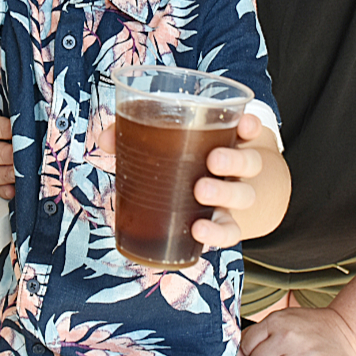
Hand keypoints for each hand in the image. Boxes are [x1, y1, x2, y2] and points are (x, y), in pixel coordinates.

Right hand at [0, 60, 13, 198]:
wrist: (11, 122)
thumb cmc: (8, 108)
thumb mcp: (3, 91)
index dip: (2, 129)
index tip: (16, 129)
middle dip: (6, 155)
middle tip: (22, 155)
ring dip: (7, 174)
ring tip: (23, 173)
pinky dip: (6, 190)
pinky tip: (17, 189)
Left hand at [99, 112, 269, 248]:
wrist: (210, 200)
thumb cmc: (180, 163)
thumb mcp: (165, 145)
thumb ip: (134, 134)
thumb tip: (105, 139)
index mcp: (226, 143)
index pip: (247, 130)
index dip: (250, 126)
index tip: (244, 123)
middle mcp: (236, 170)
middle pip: (249, 162)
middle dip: (233, 159)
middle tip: (212, 160)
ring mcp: (233, 198)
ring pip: (244, 194)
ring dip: (224, 193)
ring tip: (200, 190)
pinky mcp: (225, 224)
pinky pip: (230, 231)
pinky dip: (217, 233)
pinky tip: (199, 230)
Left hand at [241, 306, 355, 355]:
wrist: (346, 331)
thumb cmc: (311, 327)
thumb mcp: (283, 320)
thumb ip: (257, 334)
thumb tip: (237, 355)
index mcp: (277, 321)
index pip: (246, 346)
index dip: (252, 353)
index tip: (263, 354)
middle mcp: (288, 336)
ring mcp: (304, 355)